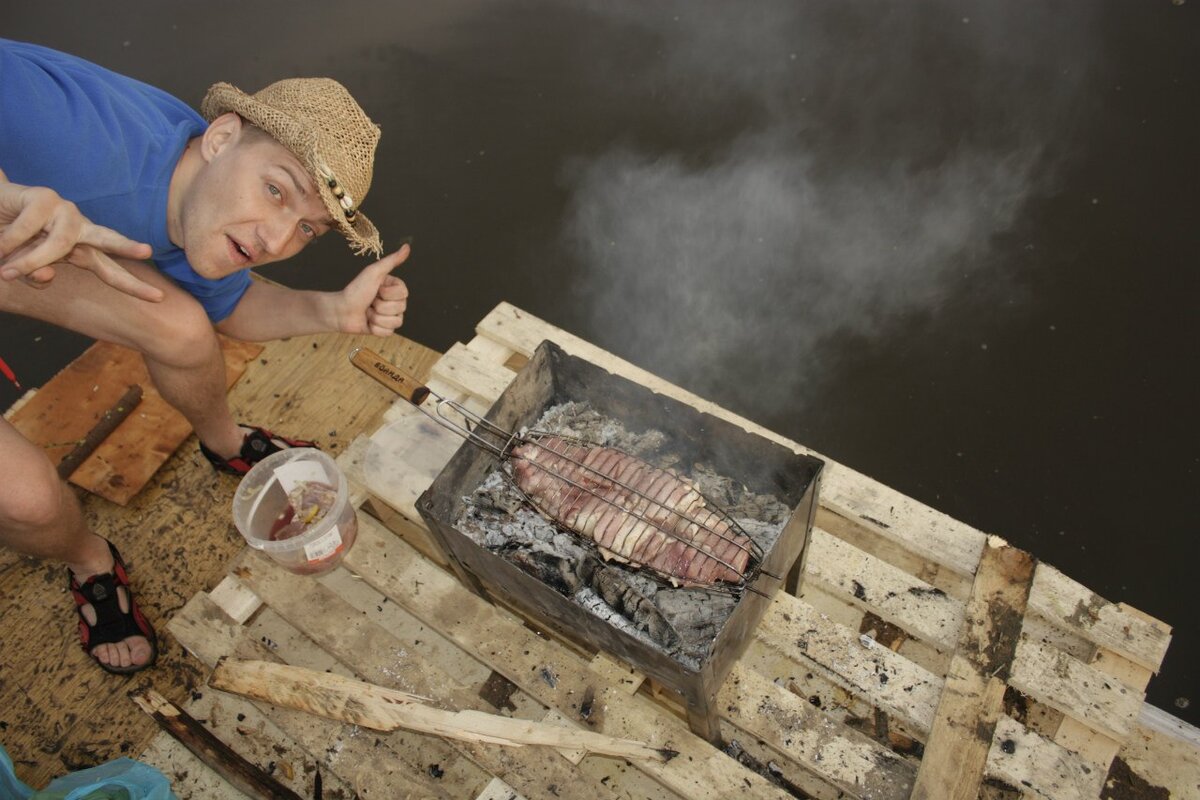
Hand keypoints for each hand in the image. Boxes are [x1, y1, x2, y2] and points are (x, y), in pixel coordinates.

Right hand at [0, 180, 162, 301]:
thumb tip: (46, 275)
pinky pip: (27, 229)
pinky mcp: (43, 198)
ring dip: (30, 261)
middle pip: (106, 239)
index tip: (159, 298)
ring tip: (6, 273)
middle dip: (126, 246)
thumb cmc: (9, 244)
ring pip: (58, 243)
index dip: (133, 284)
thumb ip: (35, 276)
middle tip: (146, 251)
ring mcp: (63, 211)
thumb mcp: (20, 268)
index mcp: (80, 249)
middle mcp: (79, 229)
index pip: (110, 269)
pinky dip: (9, 242)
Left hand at [338, 243, 409, 335]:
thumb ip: (392, 261)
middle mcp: (396, 303)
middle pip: (400, 309)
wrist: (341, 310)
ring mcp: (391, 317)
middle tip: (370, 301)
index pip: (404, 294)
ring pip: (395, 322)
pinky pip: (388, 333)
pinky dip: (375, 328)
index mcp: (395, 289)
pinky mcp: (385, 330)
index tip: (376, 289)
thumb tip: (407, 246)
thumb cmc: (356, 290)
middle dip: (380, 306)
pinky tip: (368, 323)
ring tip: (367, 312)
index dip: (387, 293)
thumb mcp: (374, 272)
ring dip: (376, 317)